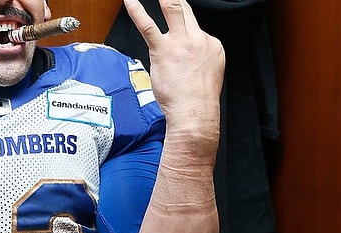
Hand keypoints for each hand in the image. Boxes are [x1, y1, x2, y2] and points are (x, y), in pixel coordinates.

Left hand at [124, 0, 223, 129]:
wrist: (195, 113)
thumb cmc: (197, 101)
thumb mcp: (205, 74)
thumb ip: (196, 60)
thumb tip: (184, 59)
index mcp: (211, 46)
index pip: (195, 29)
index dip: (184, 29)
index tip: (176, 32)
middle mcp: (198, 39)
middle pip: (187, 10)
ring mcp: (182, 43)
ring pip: (173, 8)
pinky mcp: (164, 50)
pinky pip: (148, 25)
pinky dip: (137, 10)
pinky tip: (129, 1)